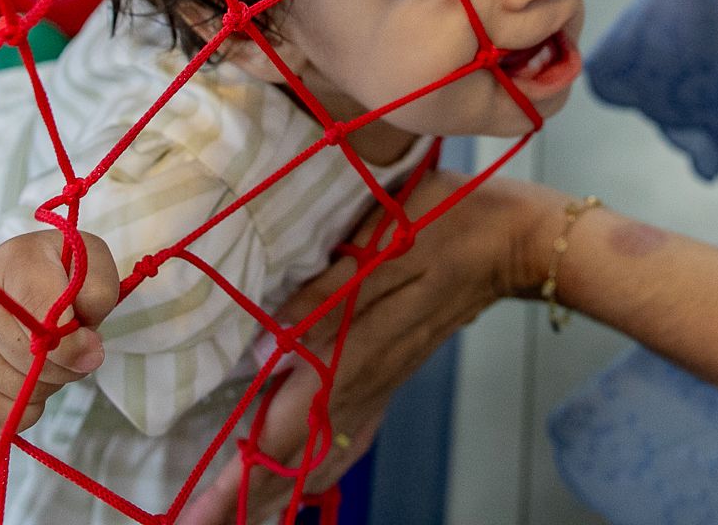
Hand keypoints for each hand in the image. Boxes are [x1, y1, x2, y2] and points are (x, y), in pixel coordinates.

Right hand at [0, 229, 120, 434]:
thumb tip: (86, 351)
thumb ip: (99, 295)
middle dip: (67, 364)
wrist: (12, 289)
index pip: (42, 312)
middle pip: (30, 356)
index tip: (93, 350)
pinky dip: (24, 412)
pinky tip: (32, 387)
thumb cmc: (63, 277)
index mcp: (17, 259)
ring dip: (50, 384)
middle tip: (77, 350)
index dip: (72, 343)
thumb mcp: (91, 267)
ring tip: (52, 358)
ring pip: (18, 388)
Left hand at [175, 170, 568, 524]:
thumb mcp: (387, 243)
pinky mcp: (394, 372)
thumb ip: (327, 297)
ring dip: (277, 491)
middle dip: (246, 500)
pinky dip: (322, 470)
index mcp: (354, 349)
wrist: (515, 238)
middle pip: (297, 456)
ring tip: (238, 520)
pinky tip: (306, 485)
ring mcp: (383, 381)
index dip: (242, 477)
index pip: (286, 428)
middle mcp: (364, 378)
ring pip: (323, 454)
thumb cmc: (450, 222)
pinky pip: (353, 437)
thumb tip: (268, 350)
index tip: (201, 514)